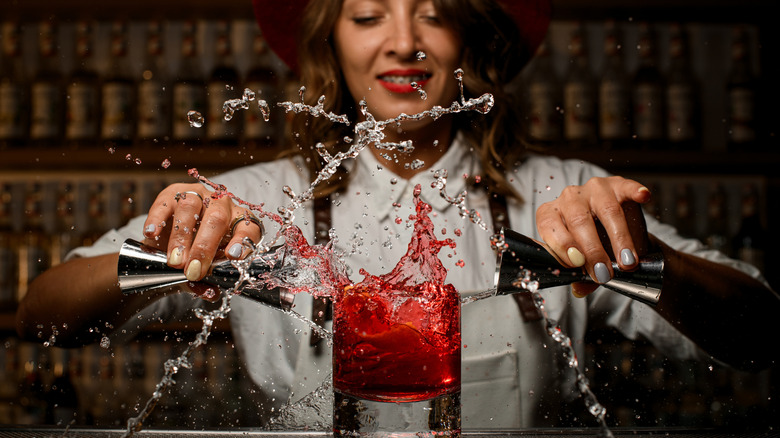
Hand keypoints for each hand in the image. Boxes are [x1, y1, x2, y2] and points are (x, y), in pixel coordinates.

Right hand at [141, 183, 263, 298]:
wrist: (169, 247)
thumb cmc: (195, 258)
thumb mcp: (202, 272)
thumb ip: (206, 283)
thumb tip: (210, 294)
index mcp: (238, 223)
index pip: (248, 229)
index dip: (242, 242)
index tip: (233, 257)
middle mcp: (222, 205)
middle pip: (217, 219)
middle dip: (204, 247)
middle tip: (193, 270)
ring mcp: (198, 195)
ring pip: (191, 208)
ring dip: (181, 237)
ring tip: (174, 261)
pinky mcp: (172, 194)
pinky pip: (165, 203)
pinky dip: (157, 219)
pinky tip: (152, 233)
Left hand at [535, 176, 651, 296]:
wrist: (620, 237)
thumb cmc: (595, 248)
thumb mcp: (585, 263)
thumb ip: (581, 276)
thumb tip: (579, 290)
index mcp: (551, 214)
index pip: (548, 226)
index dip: (561, 245)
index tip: (577, 264)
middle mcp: (569, 198)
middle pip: (578, 220)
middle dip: (592, 250)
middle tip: (604, 272)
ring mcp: (594, 189)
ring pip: (606, 210)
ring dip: (619, 238)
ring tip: (627, 262)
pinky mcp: (619, 185)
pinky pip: (627, 187)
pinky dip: (635, 191)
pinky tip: (644, 197)